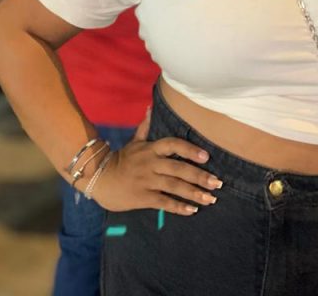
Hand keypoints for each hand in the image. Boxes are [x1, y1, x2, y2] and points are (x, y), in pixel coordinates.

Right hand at [90, 128, 221, 216]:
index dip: (190, 150)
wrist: (99, 178)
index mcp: (150, 149)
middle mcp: (151, 164)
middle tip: (217, 183)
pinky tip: (193, 210)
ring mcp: (147, 181)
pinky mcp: (143, 197)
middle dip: (200, 176)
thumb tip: (151, 107)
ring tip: (211, 199)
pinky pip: (164, 202)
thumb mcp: (133, 142)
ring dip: (194, 193)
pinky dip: (179, 207)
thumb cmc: (120, 160)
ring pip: (174, 186)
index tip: (206, 156)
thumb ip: (145, 127)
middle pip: (179, 168)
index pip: (173, 145)